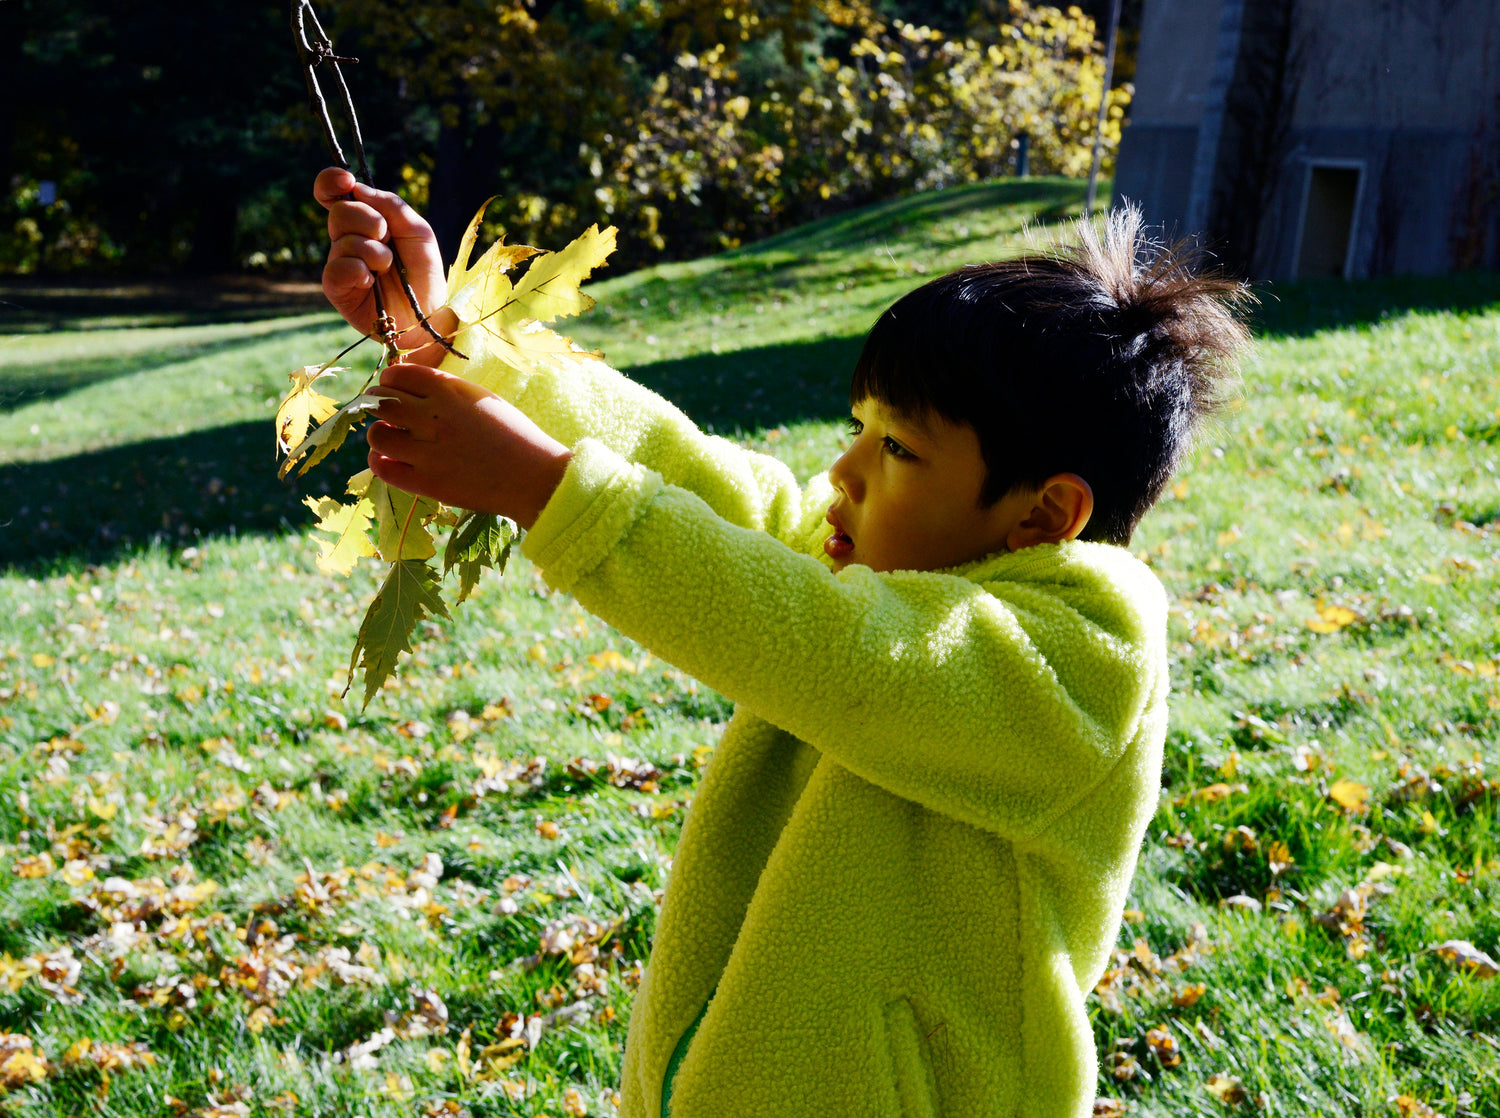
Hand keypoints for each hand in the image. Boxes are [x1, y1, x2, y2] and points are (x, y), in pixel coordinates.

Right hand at [314, 167, 453, 360]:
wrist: (428, 314)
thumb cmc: (423, 272)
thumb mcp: (418, 231)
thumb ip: (392, 205)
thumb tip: (358, 188)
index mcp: (365, 220)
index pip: (334, 193)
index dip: (331, 181)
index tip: (345, 180)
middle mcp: (348, 237)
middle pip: (341, 212)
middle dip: (369, 221)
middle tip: (387, 238)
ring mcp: (340, 261)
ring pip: (344, 240)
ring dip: (374, 253)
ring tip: (387, 268)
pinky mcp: (336, 286)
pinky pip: (339, 267)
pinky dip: (359, 271)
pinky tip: (370, 282)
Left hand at [367, 363, 569, 528]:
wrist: (534, 477)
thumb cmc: (514, 434)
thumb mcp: (482, 398)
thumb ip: (446, 390)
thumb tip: (408, 387)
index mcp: (449, 392)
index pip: (397, 375)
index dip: (390, 381)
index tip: (393, 389)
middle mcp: (434, 418)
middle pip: (381, 402)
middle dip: (378, 404)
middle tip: (385, 412)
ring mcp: (428, 452)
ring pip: (377, 434)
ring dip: (379, 434)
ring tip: (391, 438)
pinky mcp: (427, 483)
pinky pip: (382, 468)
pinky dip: (379, 461)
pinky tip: (390, 460)